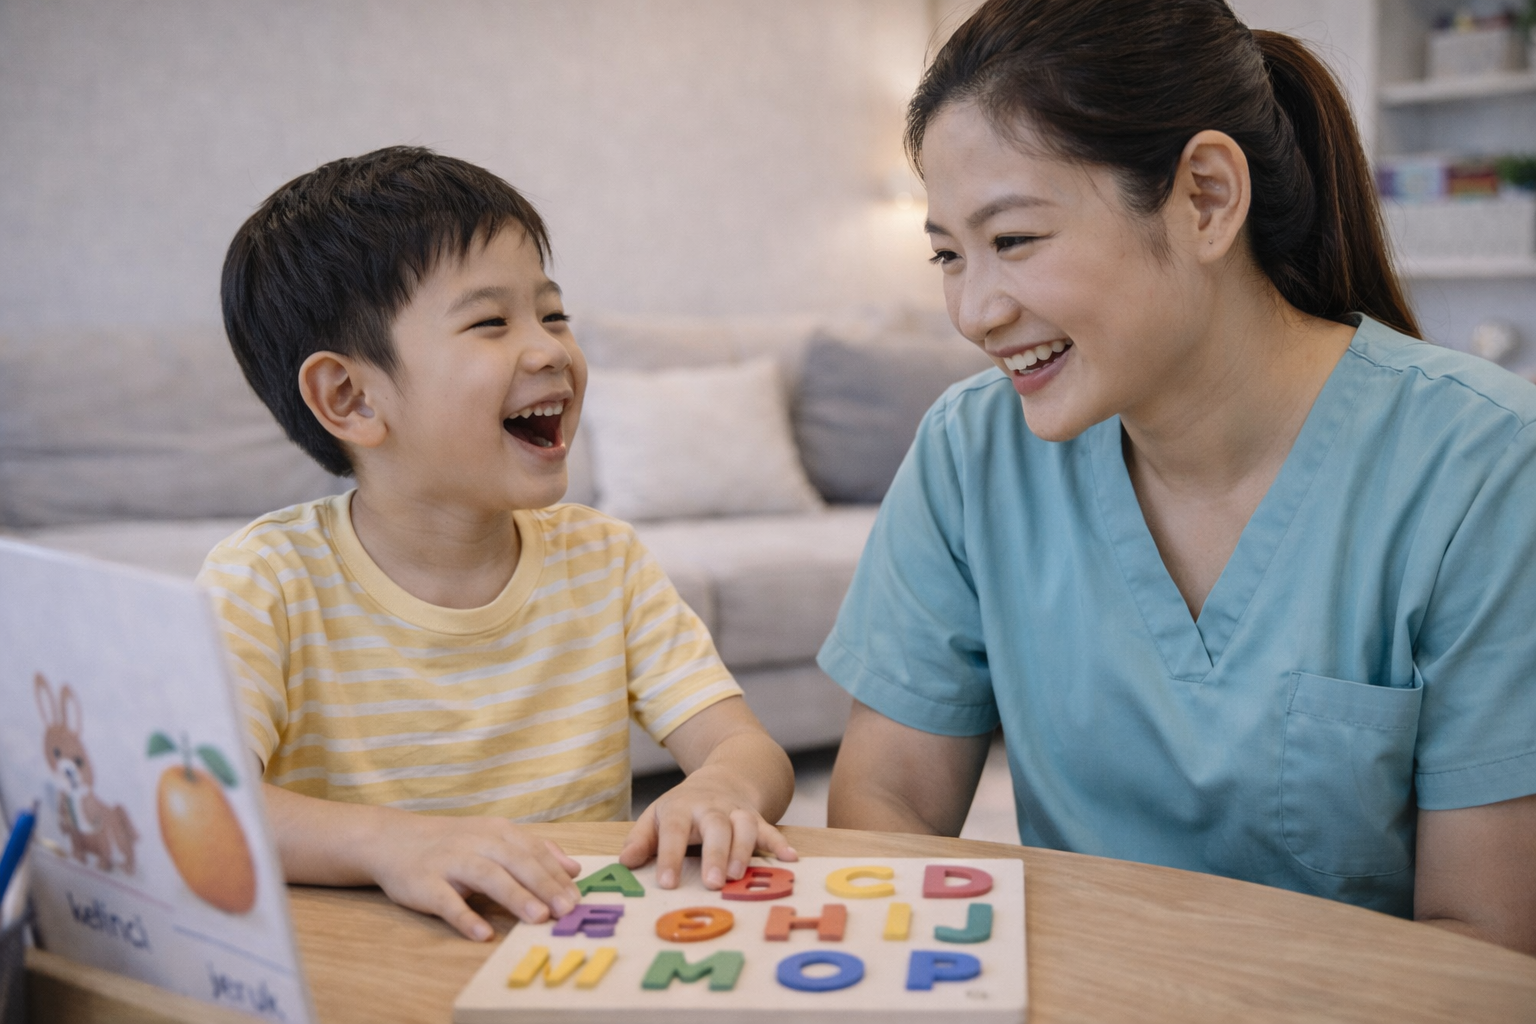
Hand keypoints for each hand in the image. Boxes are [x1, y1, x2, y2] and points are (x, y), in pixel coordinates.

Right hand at [365, 813, 582, 941]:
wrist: (393, 839)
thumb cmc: (453, 843)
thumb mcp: (494, 837)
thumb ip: (534, 850)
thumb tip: (573, 868)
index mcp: (497, 832)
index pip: (533, 852)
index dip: (557, 875)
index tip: (578, 898)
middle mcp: (476, 843)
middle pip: (516, 862)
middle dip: (544, 885)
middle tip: (567, 909)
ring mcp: (450, 862)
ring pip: (487, 877)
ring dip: (514, 896)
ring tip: (538, 917)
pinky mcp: (425, 885)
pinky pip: (447, 902)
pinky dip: (465, 917)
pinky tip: (482, 933)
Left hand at [619, 765, 797, 889]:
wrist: (722, 778)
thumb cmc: (682, 809)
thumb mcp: (655, 818)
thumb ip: (640, 840)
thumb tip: (626, 862)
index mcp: (680, 808)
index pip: (673, 831)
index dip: (669, 856)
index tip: (666, 883)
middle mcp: (710, 808)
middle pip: (714, 826)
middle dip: (715, 854)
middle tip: (713, 883)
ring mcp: (736, 811)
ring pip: (744, 825)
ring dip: (744, 849)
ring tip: (739, 876)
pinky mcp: (756, 817)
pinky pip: (770, 828)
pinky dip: (780, 842)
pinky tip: (790, 859)